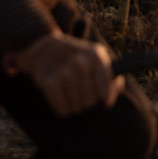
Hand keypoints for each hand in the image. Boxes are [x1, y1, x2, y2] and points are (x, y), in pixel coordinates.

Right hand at [7, 32, 123, 116]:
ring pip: (77, 107)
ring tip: (70, 91)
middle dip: (87, 100)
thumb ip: (111, 80)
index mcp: (96, 55)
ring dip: (74, 104)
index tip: (103, 100)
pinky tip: (60, 95)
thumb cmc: (77, 58)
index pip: (104, 89)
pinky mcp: (49, 82)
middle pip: (90, 101)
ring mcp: (64, 72)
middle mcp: (81, 63)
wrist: (46, 48)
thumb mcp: (97, 60)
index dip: (104, 97)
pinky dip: (62, 107)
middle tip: (81, 90)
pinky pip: (62, 110)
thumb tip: (108, 103)